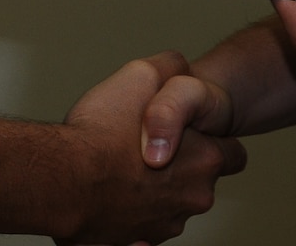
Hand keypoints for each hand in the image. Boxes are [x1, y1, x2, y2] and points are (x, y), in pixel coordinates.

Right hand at [60, 51, 245, 244]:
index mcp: (205, 160)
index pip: (235, 154)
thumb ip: (171, 67)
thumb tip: (178, 66)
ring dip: (152, 192)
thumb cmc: (100, 133)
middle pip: (200, 182)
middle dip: (179, 167)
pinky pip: (140, 227)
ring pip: (169, 206)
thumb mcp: (141, 75)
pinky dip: (128, 214)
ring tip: (119, 169)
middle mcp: (192, 199)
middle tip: (144, 147)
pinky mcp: (136, 244)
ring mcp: (165, 227)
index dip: (213, 140)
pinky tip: (108, 195)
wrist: (61, 181)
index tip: (189, 135)